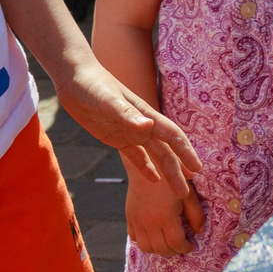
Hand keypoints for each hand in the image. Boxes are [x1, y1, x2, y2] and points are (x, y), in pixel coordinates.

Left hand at [55, 58, 200, 190]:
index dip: (186, 152)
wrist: (76, 78)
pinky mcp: (116, 137)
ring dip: (167, 172)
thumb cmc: (93, 85)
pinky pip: (136, 155)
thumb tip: (148, 126)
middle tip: (184, 193)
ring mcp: (130, 132)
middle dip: (178, 170)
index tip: (197, 169)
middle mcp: (143, 125)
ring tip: (177, 191)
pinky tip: (153, 179)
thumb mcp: (108, 100)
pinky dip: (146, 167)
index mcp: (146, 116)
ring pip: (155, 155)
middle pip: (166, 151)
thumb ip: (127, 114)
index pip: (172, 137)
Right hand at [126, 170, 203, 257]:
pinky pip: (135, 238)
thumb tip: (198, 232)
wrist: (148, 165)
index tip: (192, 245)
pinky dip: (145, 241)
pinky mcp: (129, 218)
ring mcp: (137, 221)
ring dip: (158, 249)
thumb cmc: (173, 177)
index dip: (186, 248)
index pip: (176, 243)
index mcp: (166, 216)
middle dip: (174, 251)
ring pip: (146, 248)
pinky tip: (155, 234)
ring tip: (169, 242)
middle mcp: (149, 222)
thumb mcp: (190, 194)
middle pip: (161, 249)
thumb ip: (196, 214)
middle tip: (182, 246)